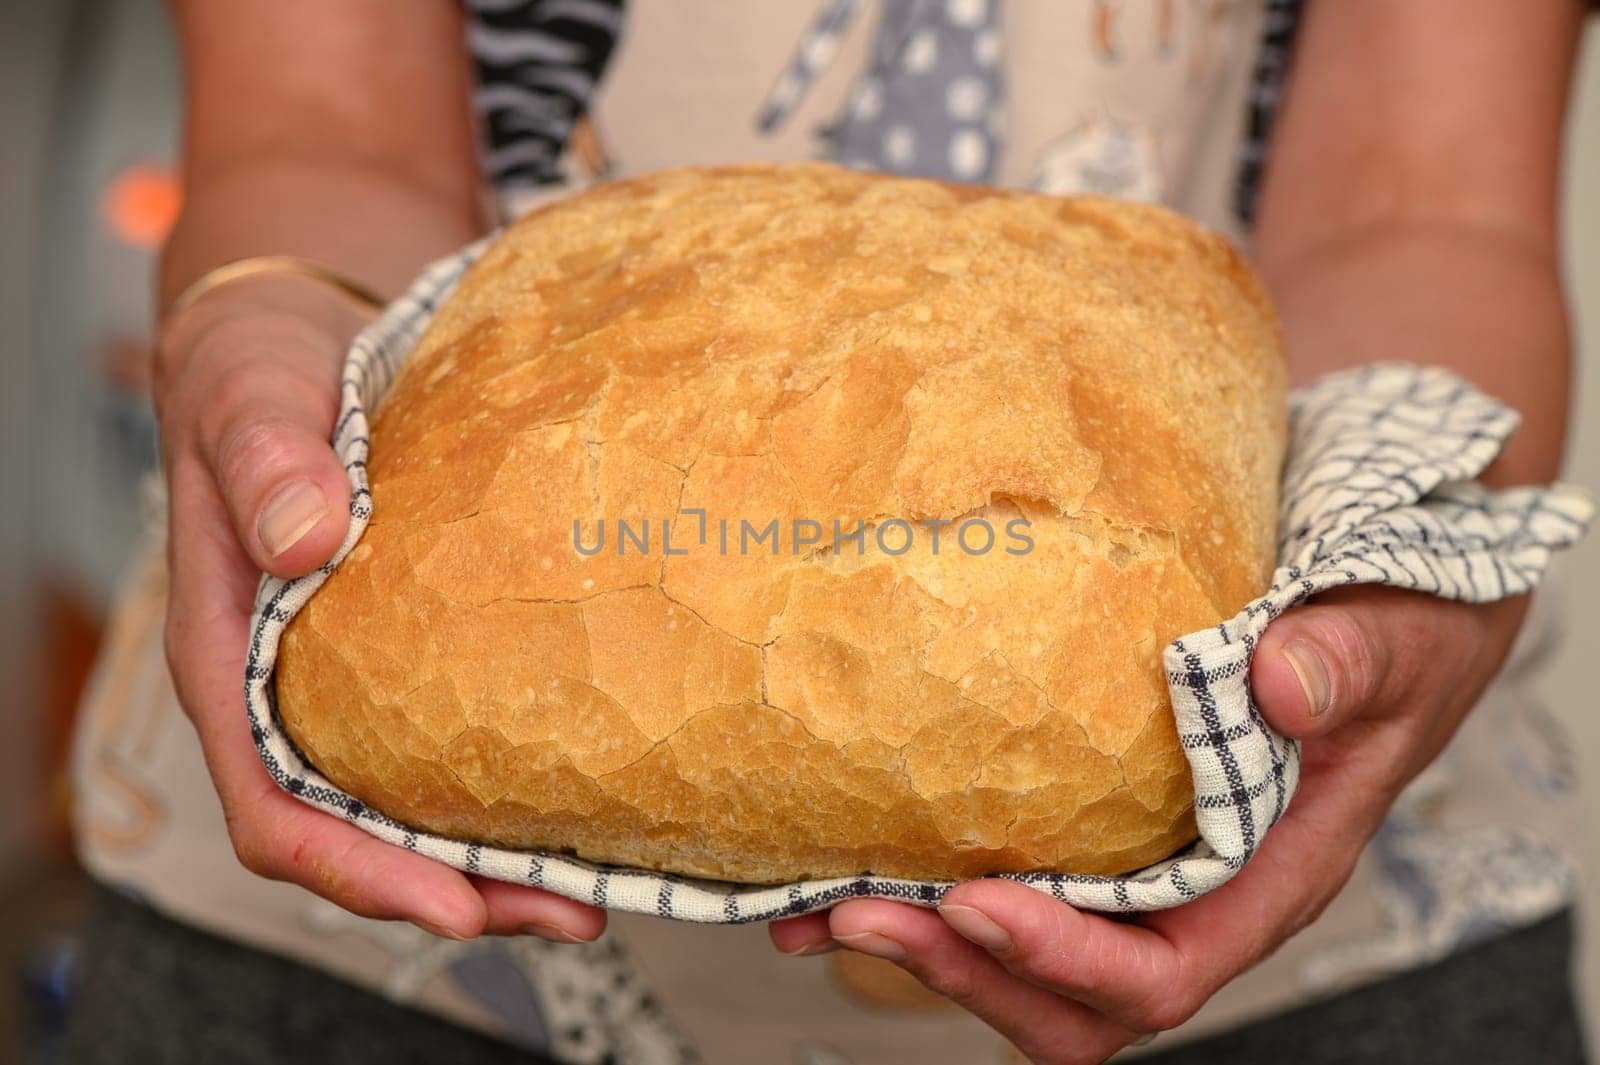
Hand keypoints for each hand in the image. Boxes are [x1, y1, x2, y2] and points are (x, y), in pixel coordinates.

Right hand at [156, 278, 604, 942]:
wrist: (304, 327)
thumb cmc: (257, 367)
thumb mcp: (246, 392)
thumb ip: (263, 458)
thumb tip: (302, 539)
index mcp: (229, 658)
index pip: (274, 803)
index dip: (354, 870)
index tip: (447, 903)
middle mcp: (292, 688)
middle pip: (359, 834)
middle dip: (457, 890)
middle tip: (568, 911)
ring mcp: (355, 675)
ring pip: (413, 803)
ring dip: (498, 857)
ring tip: (596, 886)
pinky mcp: (414, 645)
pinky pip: (456, 735)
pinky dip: (514, 778)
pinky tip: (590, 784)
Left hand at [770, 586, 1527, 1062]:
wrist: (1389, 619)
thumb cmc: (1401, 640)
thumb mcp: (1395, 639)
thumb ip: (1348, 662)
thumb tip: (1276, 681)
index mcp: (1269, 877)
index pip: (1165, 970)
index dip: (1067, 958)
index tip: (976, 903)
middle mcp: (1195, 896)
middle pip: (1072, 999)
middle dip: (963, 971)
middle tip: (858, 915)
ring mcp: (1140, 871)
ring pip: (1024, 960)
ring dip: (921, 943)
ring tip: (819, 905)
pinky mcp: (1097, 827)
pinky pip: (1010, 882)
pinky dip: (923, 888)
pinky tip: (845, 858)